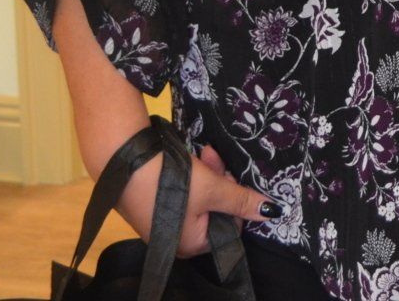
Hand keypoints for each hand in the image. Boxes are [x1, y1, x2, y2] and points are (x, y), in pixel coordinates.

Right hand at [119, 142, 276, 256]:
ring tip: (203, 153)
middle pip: (216, 210)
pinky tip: (191, 158)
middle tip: (214, 158)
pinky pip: (184, 193)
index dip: (236, 198)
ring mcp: (165, 223)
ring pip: (202, 198)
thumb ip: (243, 200)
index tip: (229, 175)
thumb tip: (273, 212)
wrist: (125, 161)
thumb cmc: (171, 182)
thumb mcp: (214, 189)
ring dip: (208, 174)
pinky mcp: (154, 205)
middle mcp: (178, 240)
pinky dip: (192, 175)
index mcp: (192, 245)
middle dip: (220, 180)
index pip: (230, 225)